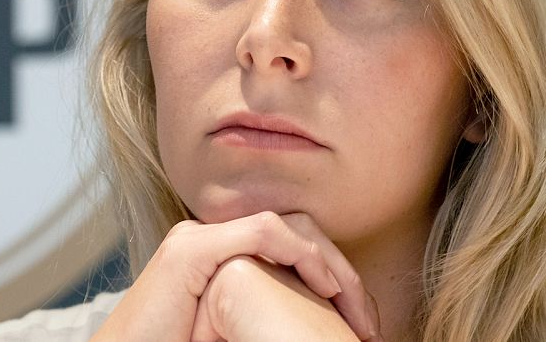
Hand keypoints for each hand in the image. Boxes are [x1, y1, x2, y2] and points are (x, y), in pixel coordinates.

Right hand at [91, 211, 380, 341]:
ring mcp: (196, 240)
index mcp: (217, 259)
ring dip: (329, 262)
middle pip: (293, 229)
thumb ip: (261, 317)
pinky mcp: (190, 252)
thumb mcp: (234, 333)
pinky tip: (323, 284)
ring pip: (284, 225)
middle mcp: (206, 240)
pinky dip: (299, 253)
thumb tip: (312, 328)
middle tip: (367, 318)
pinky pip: (260, 232)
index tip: (361, 322)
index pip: (291, 244)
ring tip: (352, 303)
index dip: (334, 276)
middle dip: (339, 269)